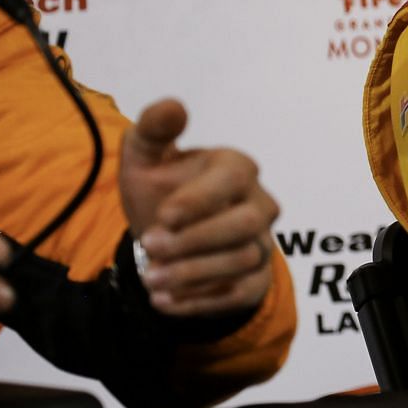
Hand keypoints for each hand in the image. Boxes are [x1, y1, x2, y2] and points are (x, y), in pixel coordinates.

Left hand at [119, 99, 279, 316]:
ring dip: (193, 274)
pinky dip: (200, 301)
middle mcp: (259, 204)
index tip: (164, 216)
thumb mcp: (144, 159)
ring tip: (151, 279)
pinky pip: (240, 293)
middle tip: (149, 247)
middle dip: (196, 240)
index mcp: (236, 168)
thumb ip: (154, 130)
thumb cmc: (159, 191)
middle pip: (246, 224)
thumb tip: (173, 106)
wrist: (164, 239)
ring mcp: (262, 243)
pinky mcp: (256, 280)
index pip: (233, 181)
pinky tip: (164, 300)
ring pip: (243, 261)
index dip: (200, 200)